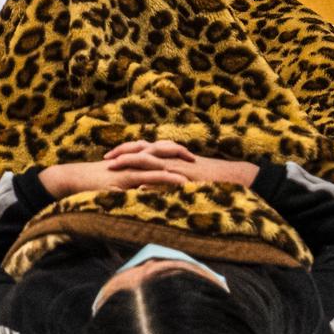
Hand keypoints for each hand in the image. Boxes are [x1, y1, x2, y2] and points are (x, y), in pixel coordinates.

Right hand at [41, 156, 189, 197]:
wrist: (73, 178)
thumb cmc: (94, 181)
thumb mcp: (116, 179)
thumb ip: (131, 181)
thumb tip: (144, 188)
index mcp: (132, 156)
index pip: (156, 149)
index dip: (172, 150)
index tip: (189, 156)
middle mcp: (132, 159)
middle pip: (159, 150)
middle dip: (178, 152)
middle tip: (195, 159)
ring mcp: (128, 168)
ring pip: (155, 164)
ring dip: (173, 168)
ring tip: (189, 174)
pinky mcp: (123, 178)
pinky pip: (145, 178)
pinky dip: (160, 180)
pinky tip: (171, 185)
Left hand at [102, 138, 260, 187]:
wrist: (229, 174)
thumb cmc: (203, 177)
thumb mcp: (178, 175)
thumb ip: (160, 178)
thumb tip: (139, 185)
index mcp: (167, 154)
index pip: (141, 148)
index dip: (124, 151)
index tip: (107, 157)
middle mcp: (169, 155)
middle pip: (140, 148)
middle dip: (121, 152)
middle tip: (105, 160)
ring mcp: (176, 164)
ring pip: (149, 158)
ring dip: (131, 161)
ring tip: (115, 166)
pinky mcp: (184, 174)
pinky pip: (166, 176)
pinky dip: (152, 180)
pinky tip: (140, 186)